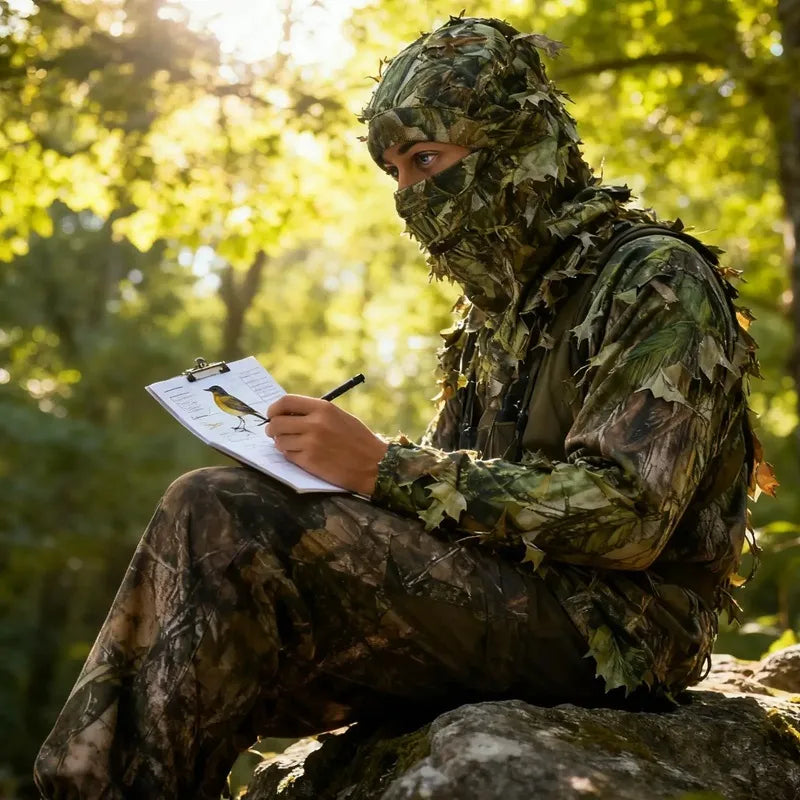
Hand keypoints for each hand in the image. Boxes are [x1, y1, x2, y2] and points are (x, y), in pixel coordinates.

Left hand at [266, 395, 388, 495]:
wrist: (374, 464)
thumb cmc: (358, 439)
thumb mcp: (339, 416)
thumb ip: (315, 413)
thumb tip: (288, 414)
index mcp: (323, 408)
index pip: (286, 402)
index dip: (274, 409)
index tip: (272, 414)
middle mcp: (315, 423)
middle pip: (277, 422)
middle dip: (272, 428)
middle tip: (274, 432)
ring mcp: (311, 443)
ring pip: (280, 441)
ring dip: (281, 443)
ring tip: (291, 444)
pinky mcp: (310, 461)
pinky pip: (288, 455)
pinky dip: (290, 455)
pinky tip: (300, 454)